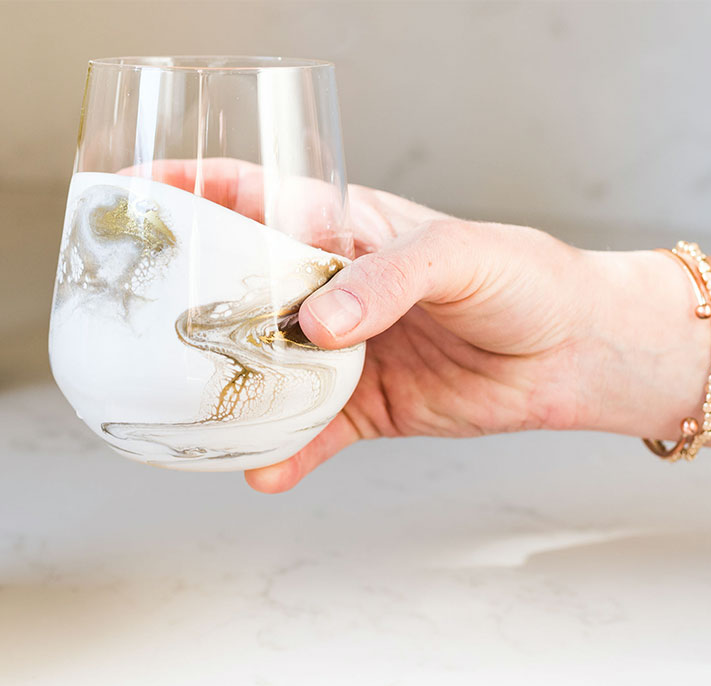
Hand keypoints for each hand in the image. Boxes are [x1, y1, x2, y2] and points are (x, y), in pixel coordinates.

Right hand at [141, 159, 673, 491]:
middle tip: (137, 317)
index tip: (131, 195)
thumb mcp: (458, 254)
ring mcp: (342, 351)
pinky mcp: (365, 407)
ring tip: (182, 409)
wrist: (579, 354)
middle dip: (185, 301)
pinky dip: (283, 455)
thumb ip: (384, 279)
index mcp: (343, 227)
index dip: (189, 190)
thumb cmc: (527, 277)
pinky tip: (262, 470)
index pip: (252, 195)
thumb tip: (317, 324)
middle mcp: (330, 287)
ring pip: (261, 369)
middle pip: (237, 288)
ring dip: (224, 389)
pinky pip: (309, 434)